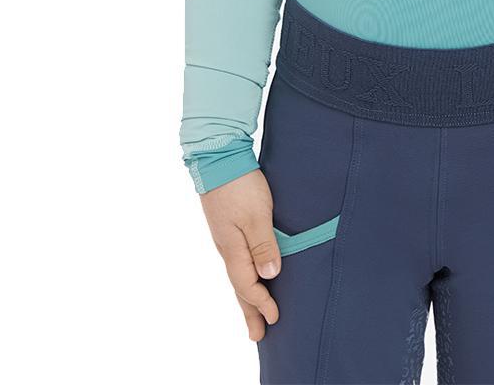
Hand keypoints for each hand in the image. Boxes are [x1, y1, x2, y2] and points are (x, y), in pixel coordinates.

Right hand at [199, 169, 282, 340]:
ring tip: (253, 312)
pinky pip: (236, 261)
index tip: (275, 318)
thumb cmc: (240, 186)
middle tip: (257, 335)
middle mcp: (226, 248)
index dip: (262, 302)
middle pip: (239, 286)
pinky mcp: (227, 227)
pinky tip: (248, 274)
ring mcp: (225, 238)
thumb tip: (270, 276)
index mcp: (233, 249)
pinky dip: (243, 275)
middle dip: (250, 310)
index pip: (247, 285)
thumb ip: (264, 246)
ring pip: (236, 274)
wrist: (218, 158)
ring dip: (246, 295)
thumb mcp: (257, 215)